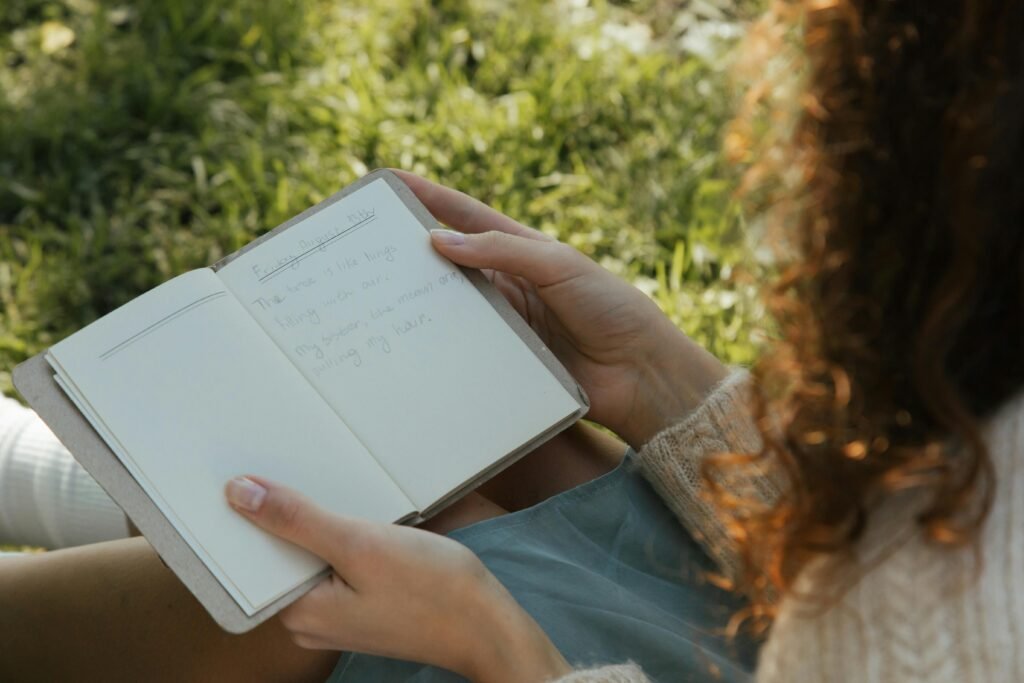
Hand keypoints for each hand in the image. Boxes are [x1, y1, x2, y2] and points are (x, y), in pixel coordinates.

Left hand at [225, 476, 570, 682]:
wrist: (488, 625)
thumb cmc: (434, 591)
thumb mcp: (360, 544)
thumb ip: (298, 520)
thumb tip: (239, 494)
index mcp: (299, 612)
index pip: (251, 559)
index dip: (247, 516)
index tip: (245, 477)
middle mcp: (310, 620)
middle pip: (279, 556)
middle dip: (285, 515)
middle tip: (291, 471)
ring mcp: (337, 615)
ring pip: (309, 557)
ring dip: (316, 525)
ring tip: (327, 491)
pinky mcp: (361, 606)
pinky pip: (334, 565)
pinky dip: (339, 539)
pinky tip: (355, 519)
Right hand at [394, 170, 728, 447]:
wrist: (639, 372)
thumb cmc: (609, 307)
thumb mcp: (558, 266)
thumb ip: (502, 249)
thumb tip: (438, 238)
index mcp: (522, 250)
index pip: (466, 216)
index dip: (429, 197)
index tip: (390, 180)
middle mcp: (507, 284)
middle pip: (448, 261)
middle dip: (409, 251)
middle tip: (365, 245)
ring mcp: (504, 323)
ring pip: (449, 306)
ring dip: (417, 300)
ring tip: (373, 295)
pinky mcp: (503, 360)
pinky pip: (462, 348)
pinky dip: (437, 345)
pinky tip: (408, 345)